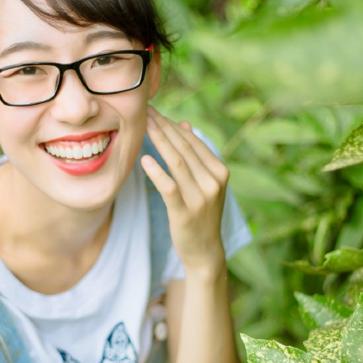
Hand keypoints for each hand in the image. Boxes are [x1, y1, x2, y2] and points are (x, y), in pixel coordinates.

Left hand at [142, 106, 228, 275]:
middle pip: (184, 148)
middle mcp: (213, 182)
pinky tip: (144, 159)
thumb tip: (183, 123)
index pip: (193, 141)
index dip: (172, 124)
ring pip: (176, 162)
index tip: (155, 111)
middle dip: (163, 127)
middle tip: (144, 111)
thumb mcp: (204, 183)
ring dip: (158, 141)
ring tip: (142, 126)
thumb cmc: (201, 214)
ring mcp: (200, 197)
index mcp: (220, 172)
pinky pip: (169, 187)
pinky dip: (156, 171)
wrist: (205, 251)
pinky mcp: (185, 212)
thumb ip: (195, 155)